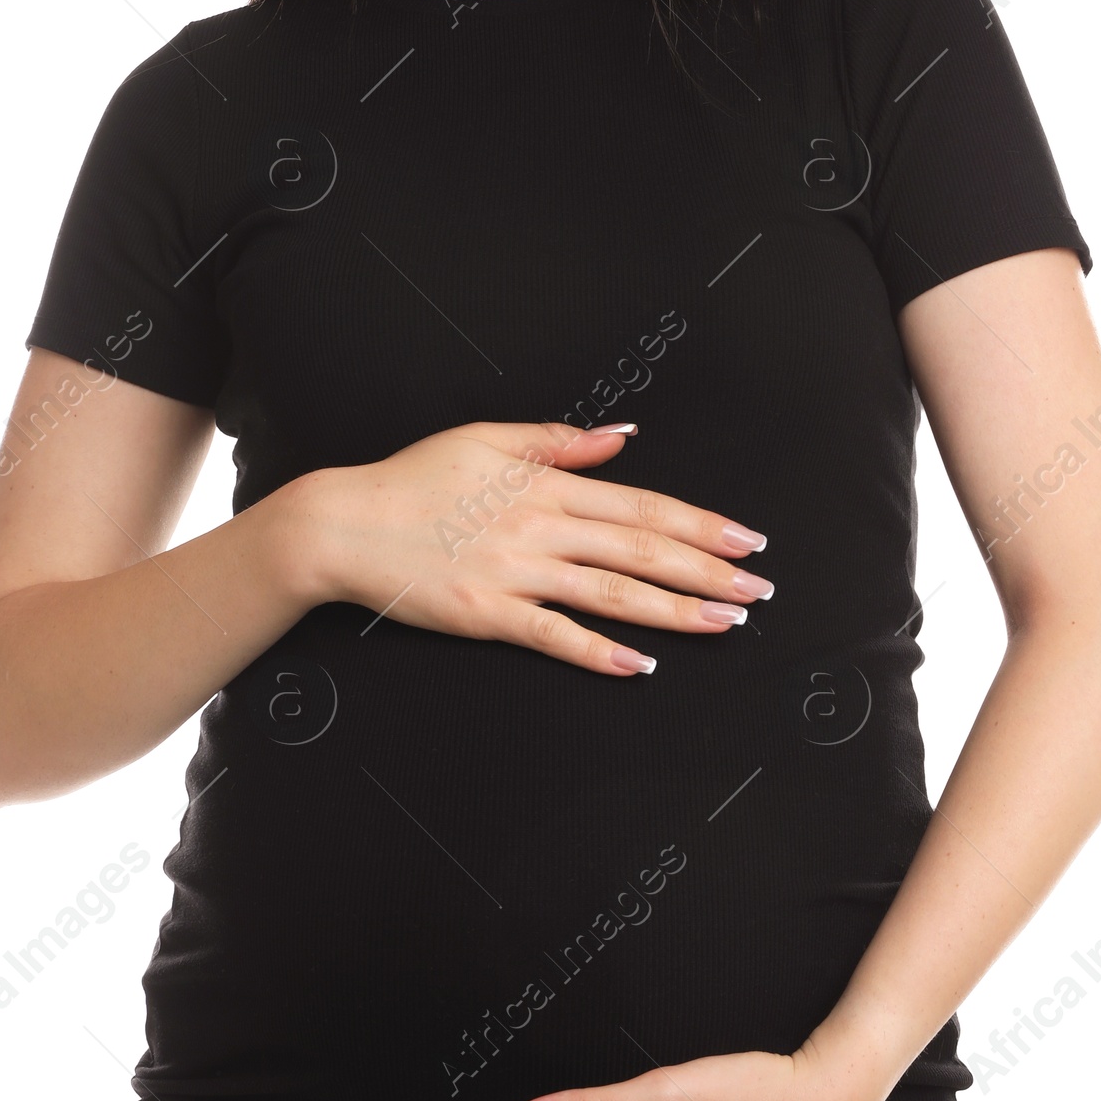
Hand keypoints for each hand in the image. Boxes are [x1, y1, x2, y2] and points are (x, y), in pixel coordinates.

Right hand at [289, 419, 772, 675]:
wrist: (342, 524)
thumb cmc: (411, 479)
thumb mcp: (485, 438)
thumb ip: (557, 440)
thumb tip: (622, 436)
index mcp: (545, 484)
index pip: (642, 505)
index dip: (700, 524)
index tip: (746, 539)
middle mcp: (540, 527)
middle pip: (641, 550)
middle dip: (708, 571)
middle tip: (759, 589)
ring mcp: (515, 573)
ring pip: (611, 593)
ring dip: (675, 611)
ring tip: (725, 624)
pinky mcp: (487, 614)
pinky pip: (553, 635)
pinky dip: (599, 651)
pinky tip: (640, 665)